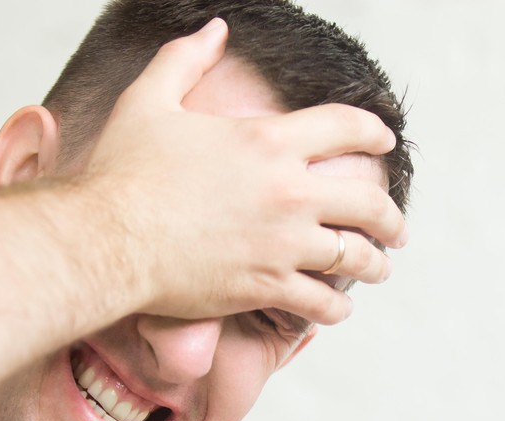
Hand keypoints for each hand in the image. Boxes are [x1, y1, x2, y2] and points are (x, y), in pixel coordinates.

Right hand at [78, 18, 407, 326]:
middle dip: (391, 218)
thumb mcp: (151, 100)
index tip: (385, 144)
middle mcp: (288, 191)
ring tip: (380, 268)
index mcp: (268, 140)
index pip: (346, 127)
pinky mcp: (266, 286)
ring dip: (374, 264)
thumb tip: (215, 29)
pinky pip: (321, 301)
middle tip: (397, 229)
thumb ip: (186, 59)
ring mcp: (282, 243)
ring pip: (354, 256)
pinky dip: (336, 306)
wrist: (107, 239)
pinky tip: (339, 307)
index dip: (373, 133)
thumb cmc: (122, 172)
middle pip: (367, 202)